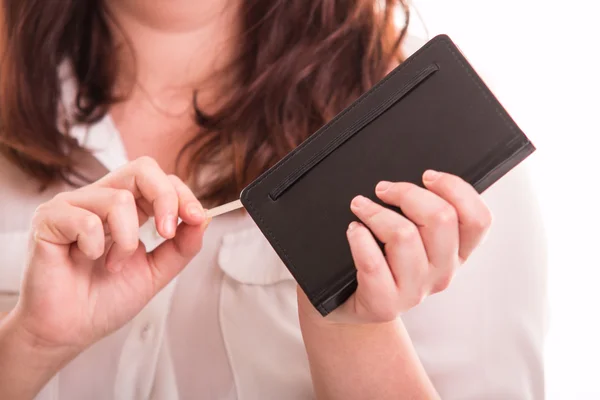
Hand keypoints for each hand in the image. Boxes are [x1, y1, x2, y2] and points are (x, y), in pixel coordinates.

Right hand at [12, 157, 207, 354]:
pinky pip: (86, 220)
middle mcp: (100, 199)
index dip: (181, 194)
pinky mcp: (48, 219)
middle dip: (164, 198)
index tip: (196, 218)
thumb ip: (181, 247)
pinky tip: (85, 259)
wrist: (69, 331)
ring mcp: (73, 205)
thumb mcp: (155, 272)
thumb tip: (204, 219)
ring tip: (113, 265)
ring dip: (126, 240)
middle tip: (166, 232)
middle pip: (142, 169)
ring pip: (119, 199)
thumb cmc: (105, 300)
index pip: (159, 179)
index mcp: (127, 208)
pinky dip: (95, 246)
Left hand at [301, 170, 491, 324]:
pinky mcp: (385, 304)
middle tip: (383, 188)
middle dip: (408, 193)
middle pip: (441, 218)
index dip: (455, 188)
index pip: (478, 219)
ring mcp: (414, 291)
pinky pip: (373, 264)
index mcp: (457, 253)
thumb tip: (422, 175)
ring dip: (376, 213)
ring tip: (360, 207)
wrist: (352, 304)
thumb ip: (424, 212)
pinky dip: (360, 240)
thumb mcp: (414, 237)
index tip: (427, 175)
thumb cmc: (382, 261)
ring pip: (404, 236)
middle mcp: (442, 273)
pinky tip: (354, 231)